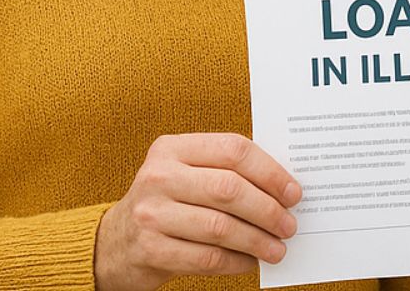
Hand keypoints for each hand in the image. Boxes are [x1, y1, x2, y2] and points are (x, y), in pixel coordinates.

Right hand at [93, 132, 301, 290]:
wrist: (115, 243)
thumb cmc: (167, 203)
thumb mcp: (185, 173)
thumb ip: (225, 171)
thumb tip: (285, 188)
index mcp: (172, 148)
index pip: (233, 149)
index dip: (270, 172)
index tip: (293, 192)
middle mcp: (159, 176)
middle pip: (229, 189)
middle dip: (268, 210)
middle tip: (290, 225)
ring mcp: (151, 214)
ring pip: (220, 227)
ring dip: (257, 240)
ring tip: (278, 248)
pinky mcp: (150, 249)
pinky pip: (207, 258)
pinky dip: (237, 261)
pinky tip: (251, 261)